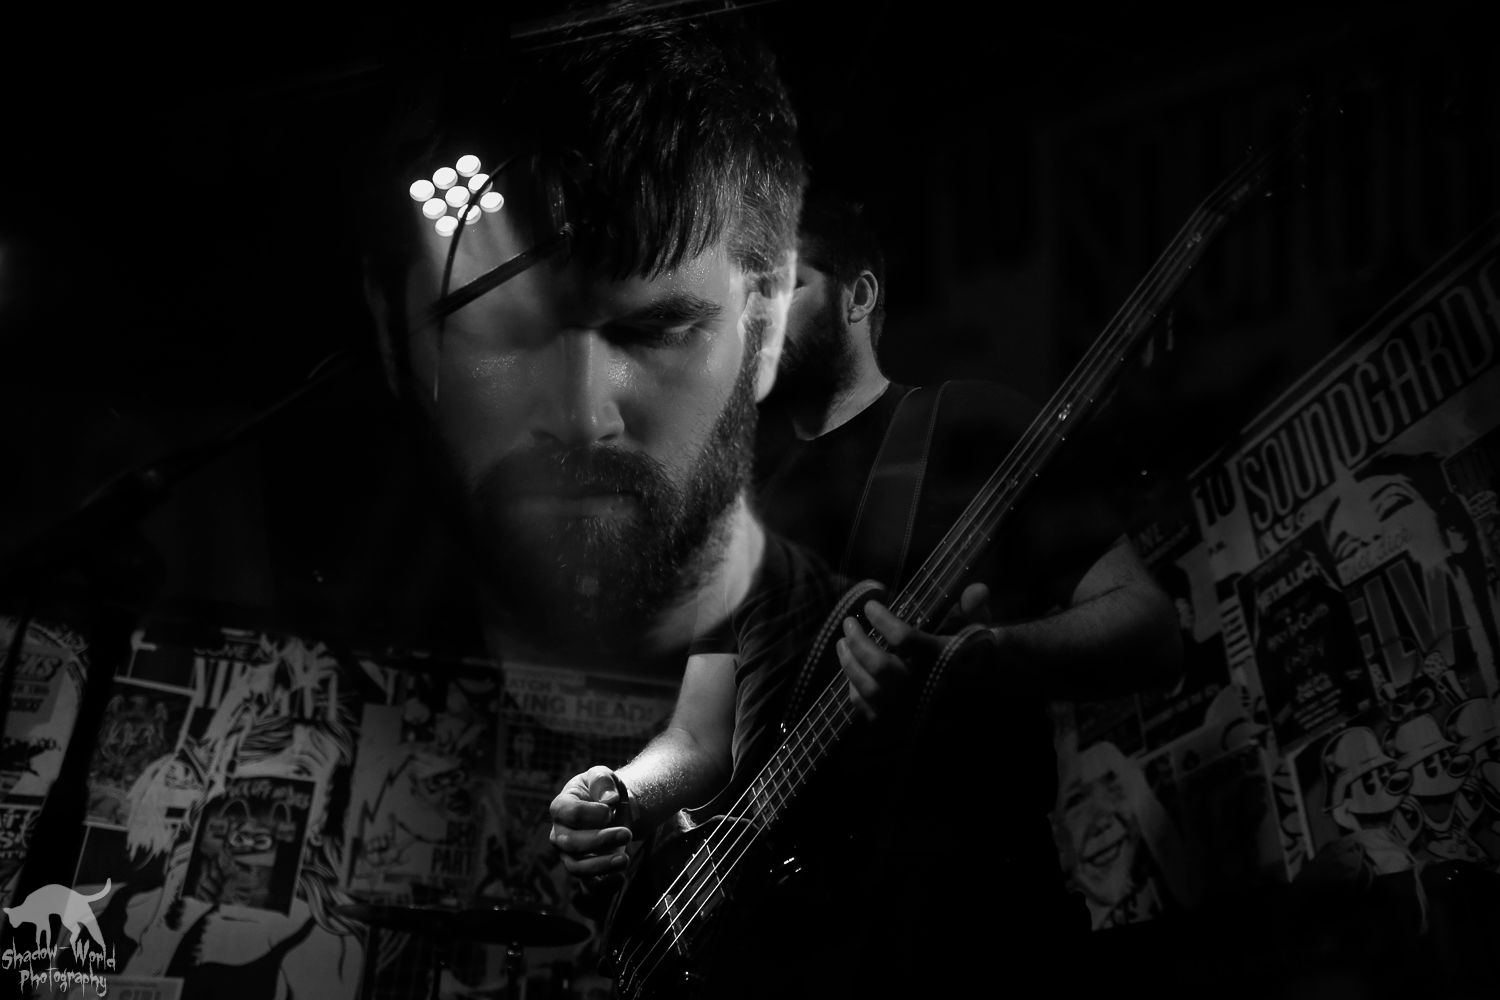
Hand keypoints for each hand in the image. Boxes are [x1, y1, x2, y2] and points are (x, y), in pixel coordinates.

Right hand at [548, 765, 632, 880]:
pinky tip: (620, 879)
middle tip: (626, 833)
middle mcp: (559, 833)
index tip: (610, 810)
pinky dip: (604, 886)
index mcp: (561, 807)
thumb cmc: (603, 790)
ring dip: (601, 865)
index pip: (568, 813)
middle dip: (600, 840)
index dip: (590, 813)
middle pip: (571, 843)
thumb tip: (610, 799)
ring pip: (576, 867)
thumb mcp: (602, 775)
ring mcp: (569, 854)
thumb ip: (603, 781)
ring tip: (624, 858)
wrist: (614, 808)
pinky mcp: (584, 869)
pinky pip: (588, 885)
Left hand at [836, 583, 997, 722]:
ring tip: (842, 642)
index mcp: (940, 658)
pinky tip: (851, 670)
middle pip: (879, 665)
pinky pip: (866, 708)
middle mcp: (921, 684)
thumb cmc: (970, 654)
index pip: (904, 638)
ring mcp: (907, 706)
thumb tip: (978, 588)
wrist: (975, 695)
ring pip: (868, 688)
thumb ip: (975, 608)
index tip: (870, 605)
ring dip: (849, 662)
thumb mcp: (978, 628)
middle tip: (848, 623)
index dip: (883, 620)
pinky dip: (853, 688)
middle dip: (858, 641)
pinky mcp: (895, 722)